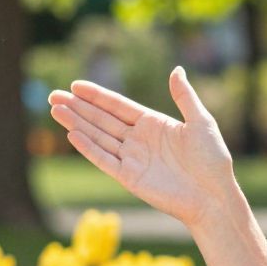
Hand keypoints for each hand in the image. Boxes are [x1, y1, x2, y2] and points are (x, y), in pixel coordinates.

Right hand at [47, 68, 238, 229]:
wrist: (213, 196)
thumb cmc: (212, 160)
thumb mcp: (201, 121)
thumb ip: (184, 96)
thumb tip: (177, 69)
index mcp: (153, 123)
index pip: (118, 106)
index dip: (97, 96)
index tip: (76, 85)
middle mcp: (138, 139)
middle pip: (102, 119)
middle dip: (78, 107)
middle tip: (53, 96)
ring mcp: (132, 158)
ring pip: (98, 137)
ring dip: (76, 124)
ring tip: (55, 111)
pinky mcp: (129, 177)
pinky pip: (104, 159)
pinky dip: (88, 148)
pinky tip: (72, 135)